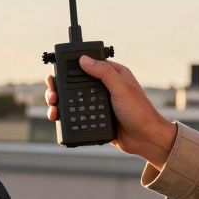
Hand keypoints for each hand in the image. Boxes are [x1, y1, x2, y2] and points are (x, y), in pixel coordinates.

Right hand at [44, 57, 176, 168]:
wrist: (146, 139)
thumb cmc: (140, 112)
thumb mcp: (121, 88)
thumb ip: (103, 72)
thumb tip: (84, 59)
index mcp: (112, 75)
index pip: (87, 65)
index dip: (70, 67)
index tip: (56, 71)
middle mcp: (104, 88)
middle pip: (75, 83)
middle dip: (59, 87)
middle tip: (52, 93)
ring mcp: (99, 104)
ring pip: (73, 100)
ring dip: (60, 103)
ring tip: (53, 107)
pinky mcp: (96, 118)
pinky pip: (77, 115)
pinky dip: (66, 117)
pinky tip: (59, 118)